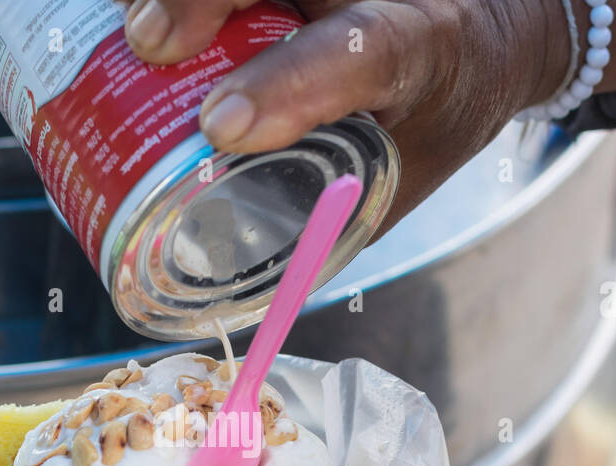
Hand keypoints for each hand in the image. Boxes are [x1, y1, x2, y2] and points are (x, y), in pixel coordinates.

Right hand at [122, 0, 615, 230]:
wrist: (484, 28)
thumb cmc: (437, 113)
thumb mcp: (404, 174)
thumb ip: (333, 214)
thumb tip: (244, 289)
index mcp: (426, 49)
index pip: (366, 49)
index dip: (292, 82)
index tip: (220, 127)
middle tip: (149, 46)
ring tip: (131, 30)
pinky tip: (135, 14)